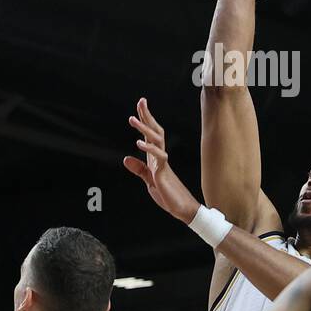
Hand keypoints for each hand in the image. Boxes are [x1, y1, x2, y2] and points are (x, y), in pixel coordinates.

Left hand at [123, 98, 199, 223]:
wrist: (183, 209)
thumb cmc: (169, 195)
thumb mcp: (149, 181)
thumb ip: (139, 169)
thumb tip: (126, 159)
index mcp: (156, 158)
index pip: (150, 135)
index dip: (145, 120)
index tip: (141, 106)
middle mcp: (160, 157)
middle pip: (155, 132)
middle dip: (147, 116)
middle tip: (141, 101)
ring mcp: (163, 164)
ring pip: (155, 141)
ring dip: (144, 129)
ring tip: (133, 118)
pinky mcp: (164, 174)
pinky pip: (158, 157)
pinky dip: (149, 149)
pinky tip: (139, 143)